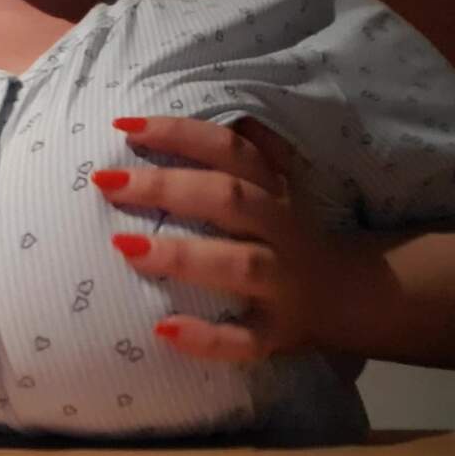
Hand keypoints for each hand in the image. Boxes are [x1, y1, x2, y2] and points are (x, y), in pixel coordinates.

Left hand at [93, 116, 371, 362]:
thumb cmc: (288, 233)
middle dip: (166, 187)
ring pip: (238, 264)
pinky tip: (163, 330)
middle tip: (106, 182)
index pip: (228, 150)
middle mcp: (279, 230)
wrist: (348, 293)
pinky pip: (244, 340)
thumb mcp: (277, 185)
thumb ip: (251, 150)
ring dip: (182, 255)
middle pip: (228, 199)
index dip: (179, 133)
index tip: (124, 126)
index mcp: (271, 191)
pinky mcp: (276, 333)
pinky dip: (206, 338)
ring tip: (124, 246)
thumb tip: (212, 115)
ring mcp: (280, 284)